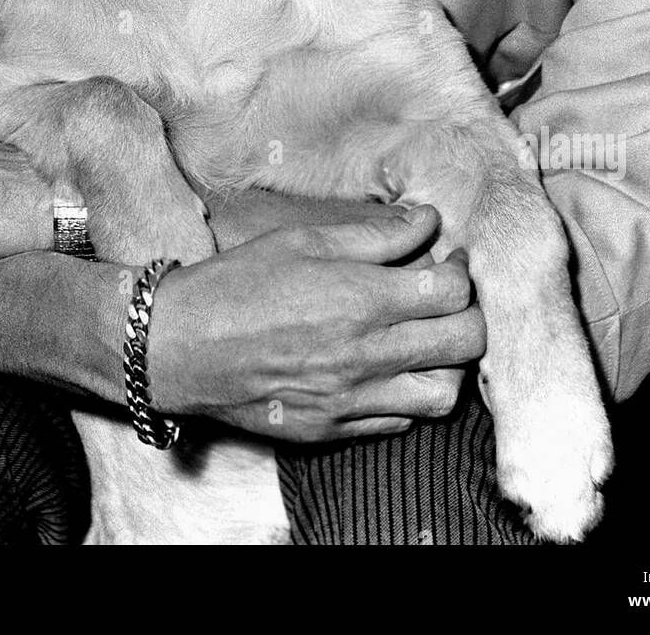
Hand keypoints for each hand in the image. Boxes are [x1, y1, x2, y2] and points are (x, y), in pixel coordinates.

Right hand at [147, 204, 484, 441]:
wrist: (180, 347)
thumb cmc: (237, 284)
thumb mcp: (303, 241)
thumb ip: (374, 235)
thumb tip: (428, 221)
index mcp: (359, 299)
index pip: (451, 290)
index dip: (461, 269)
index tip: (449, 259)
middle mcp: (364, 355)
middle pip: (463, 343)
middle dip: (470, 314)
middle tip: (448, 297)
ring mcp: (351, 399)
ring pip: (443, 394)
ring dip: (448, 363)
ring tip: (427, 338)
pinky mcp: (333, 429)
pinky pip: (400, 421)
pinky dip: (409, 394)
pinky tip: (390, 367)